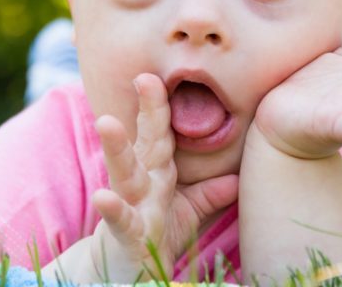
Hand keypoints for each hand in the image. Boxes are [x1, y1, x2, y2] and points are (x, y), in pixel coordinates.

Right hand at [90, 73, 237, 281]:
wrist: (126, 272)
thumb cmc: (155, 235)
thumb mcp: (188, 213)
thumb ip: (210, 194)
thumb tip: (238, 175)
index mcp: (158, 174)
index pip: (162, 133)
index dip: (161, 105)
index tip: (159, 74)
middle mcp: (142, 183)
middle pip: (145, 142)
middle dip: (145, 111)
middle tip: (144, 78)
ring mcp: (131, 206)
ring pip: (124, 173)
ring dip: (116, 147)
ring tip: (106, 121)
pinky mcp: (125, 235)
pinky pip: (120, 220)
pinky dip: (112, 209)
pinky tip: (103, 196)